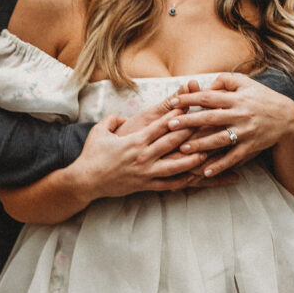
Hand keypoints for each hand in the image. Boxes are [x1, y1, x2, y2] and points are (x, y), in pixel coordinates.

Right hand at [75, 109, 210, 197]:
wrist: (85, 180)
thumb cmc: (92, 154)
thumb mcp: (100, 130)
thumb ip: (113, 119)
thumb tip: (123, 116)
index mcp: (135, 140)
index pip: (161, 125)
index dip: (177, 115)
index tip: (190, 106)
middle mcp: (143, 156)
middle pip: (173, 142)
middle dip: (191, 132)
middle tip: (207, 124)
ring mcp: (146, 172)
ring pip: (175, 165)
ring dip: (192, 158)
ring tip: (208, 153)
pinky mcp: (145, 185)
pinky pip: (167, 185)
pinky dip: (182, 181)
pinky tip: (194, 177)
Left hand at [167, 73, 293, 176]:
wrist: (287, 118)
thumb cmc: (261, 98)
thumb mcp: (245, 83)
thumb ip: (223, 81)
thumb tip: (203, 86)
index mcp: (237, 98)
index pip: (209, 97)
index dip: (190, 99)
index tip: (173, 102)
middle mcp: (240, 115)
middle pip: (211, 118)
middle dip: (189, 122)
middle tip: (170, 125)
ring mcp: (246, 132)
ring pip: (220, 139)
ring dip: (201, 145)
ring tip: (183, 148)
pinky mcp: (251, 147)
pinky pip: (233, 157)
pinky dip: (220, 165)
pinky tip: (205, 172)